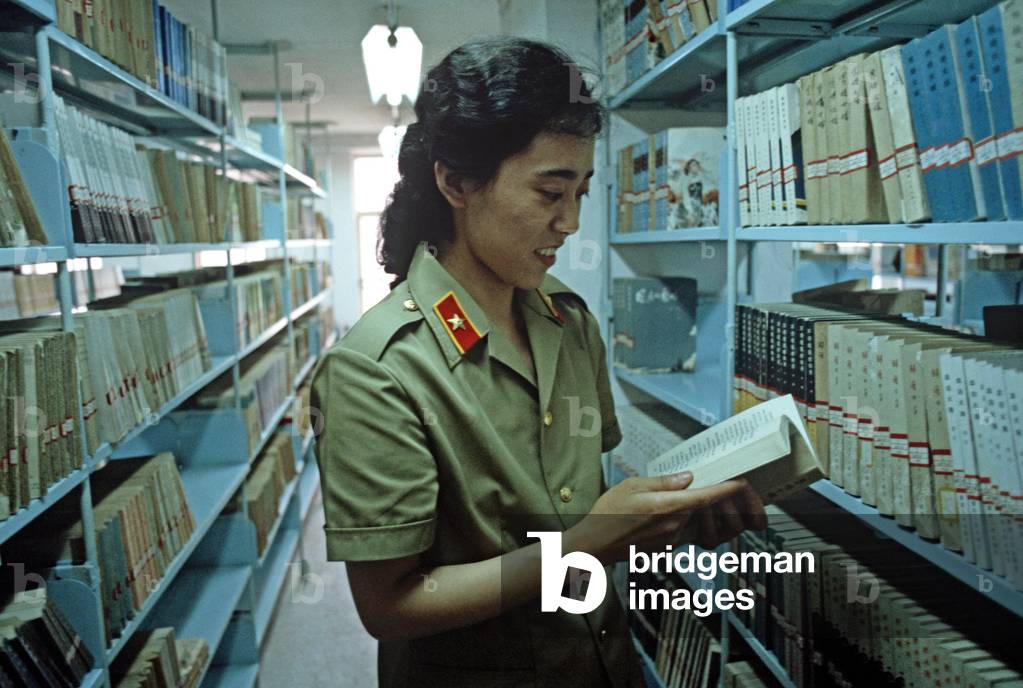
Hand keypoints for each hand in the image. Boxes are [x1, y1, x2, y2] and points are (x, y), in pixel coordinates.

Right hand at [566, 473, 766, 564]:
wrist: (595, 545)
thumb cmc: (608, 514)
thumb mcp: (632, 486)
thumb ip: (663, 482)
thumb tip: (688, 477)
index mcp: (667, 508)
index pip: (706, 498)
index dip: (728, 490)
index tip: (742, 482)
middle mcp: (675, 526)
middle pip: (712, 514)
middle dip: (729, 502)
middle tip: (740, 491)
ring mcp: (673, 540)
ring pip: (706, 526)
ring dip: (717, 515)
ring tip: (721, 501)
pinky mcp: (670, 547)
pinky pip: (693, 534)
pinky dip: (701, 524)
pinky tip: (696, 513)